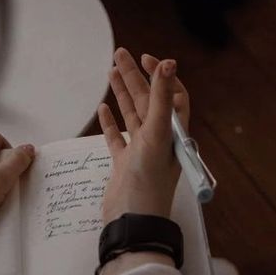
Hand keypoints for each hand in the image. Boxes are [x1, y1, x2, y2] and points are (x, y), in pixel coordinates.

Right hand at [98, 47, 189, 225]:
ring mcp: (140, 150)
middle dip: (134, 76)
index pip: (170, 94)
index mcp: (172, 131)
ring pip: (132, 114)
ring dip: (121, 93)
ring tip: (110, 71)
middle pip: (147, 99)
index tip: (146, 58)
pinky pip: (117, 137)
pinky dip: (110, 122)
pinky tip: (103, 109)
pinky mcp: (124, 164)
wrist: (133, 221)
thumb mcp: (158, 134)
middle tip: (119, 54)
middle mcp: (158, 138)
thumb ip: (162, 98)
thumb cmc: (149, 181)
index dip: (160, 75)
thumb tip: (170, 63)